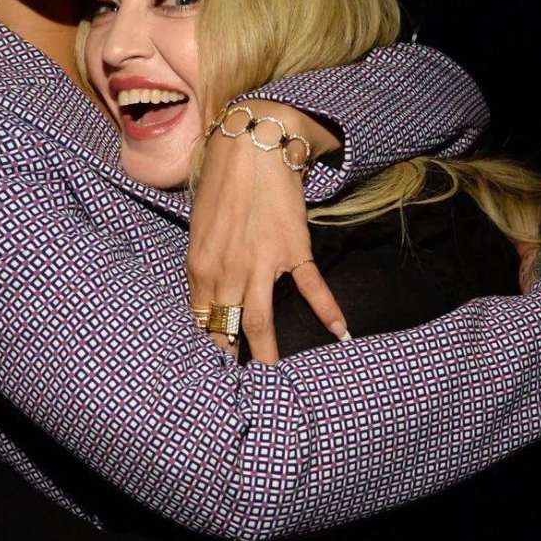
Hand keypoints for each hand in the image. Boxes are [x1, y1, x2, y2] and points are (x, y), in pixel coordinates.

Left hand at [189, 101, 347, 363]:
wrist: (251, 146)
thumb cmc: (221, 184)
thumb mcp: (200, 228)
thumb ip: (205, 266)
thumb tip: (211, 298)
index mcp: (199, 266)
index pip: (201, 319)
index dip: (208, 346)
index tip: (213, 371)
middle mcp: (225, 270)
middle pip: (227, 329)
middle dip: (231, 362)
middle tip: (238, 394)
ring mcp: (259, 262)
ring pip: (259, 321)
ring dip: (266, 355)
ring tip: (274, 385)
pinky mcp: (292, 248)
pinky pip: (310, 286)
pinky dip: (328, 311)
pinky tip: (341, 333)